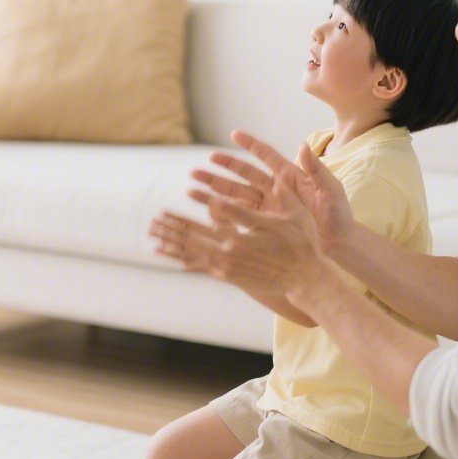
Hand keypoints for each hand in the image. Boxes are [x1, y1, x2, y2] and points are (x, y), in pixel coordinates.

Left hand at [148, 209, 303, 303]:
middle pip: (194, 237)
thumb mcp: (292, 216)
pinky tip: (169, 254)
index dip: (193, 207)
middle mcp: (231, 253)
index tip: (178, 197)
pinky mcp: (229, 276)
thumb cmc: (302, 244)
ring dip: (171, 243)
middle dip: (171, 228)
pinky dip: (183, 259)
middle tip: (152, 221)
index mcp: (244, 235)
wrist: (305, 280)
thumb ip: (278, 197)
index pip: (212, 217)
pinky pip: (201, 266)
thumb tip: (270, 178)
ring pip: (193, 252)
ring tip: (152, 236)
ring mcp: (228, 267)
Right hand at [188, 129, 358, 259]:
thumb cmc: (340, 215)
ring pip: (237, 196)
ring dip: (216, 191)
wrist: (341, 244)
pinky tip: (209, 213)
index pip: (267, 156)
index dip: (251, 144)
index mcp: (290, 176)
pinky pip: (242, 216)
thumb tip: (302, 145)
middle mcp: (276, 189)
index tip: (234, 133)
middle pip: (244, 175)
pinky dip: (226, 214)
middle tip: (200, 167)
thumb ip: (316, 169)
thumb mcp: (331, 190)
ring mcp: (270, 207)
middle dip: (222, 170)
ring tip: (193, 189)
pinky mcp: (267, 224)